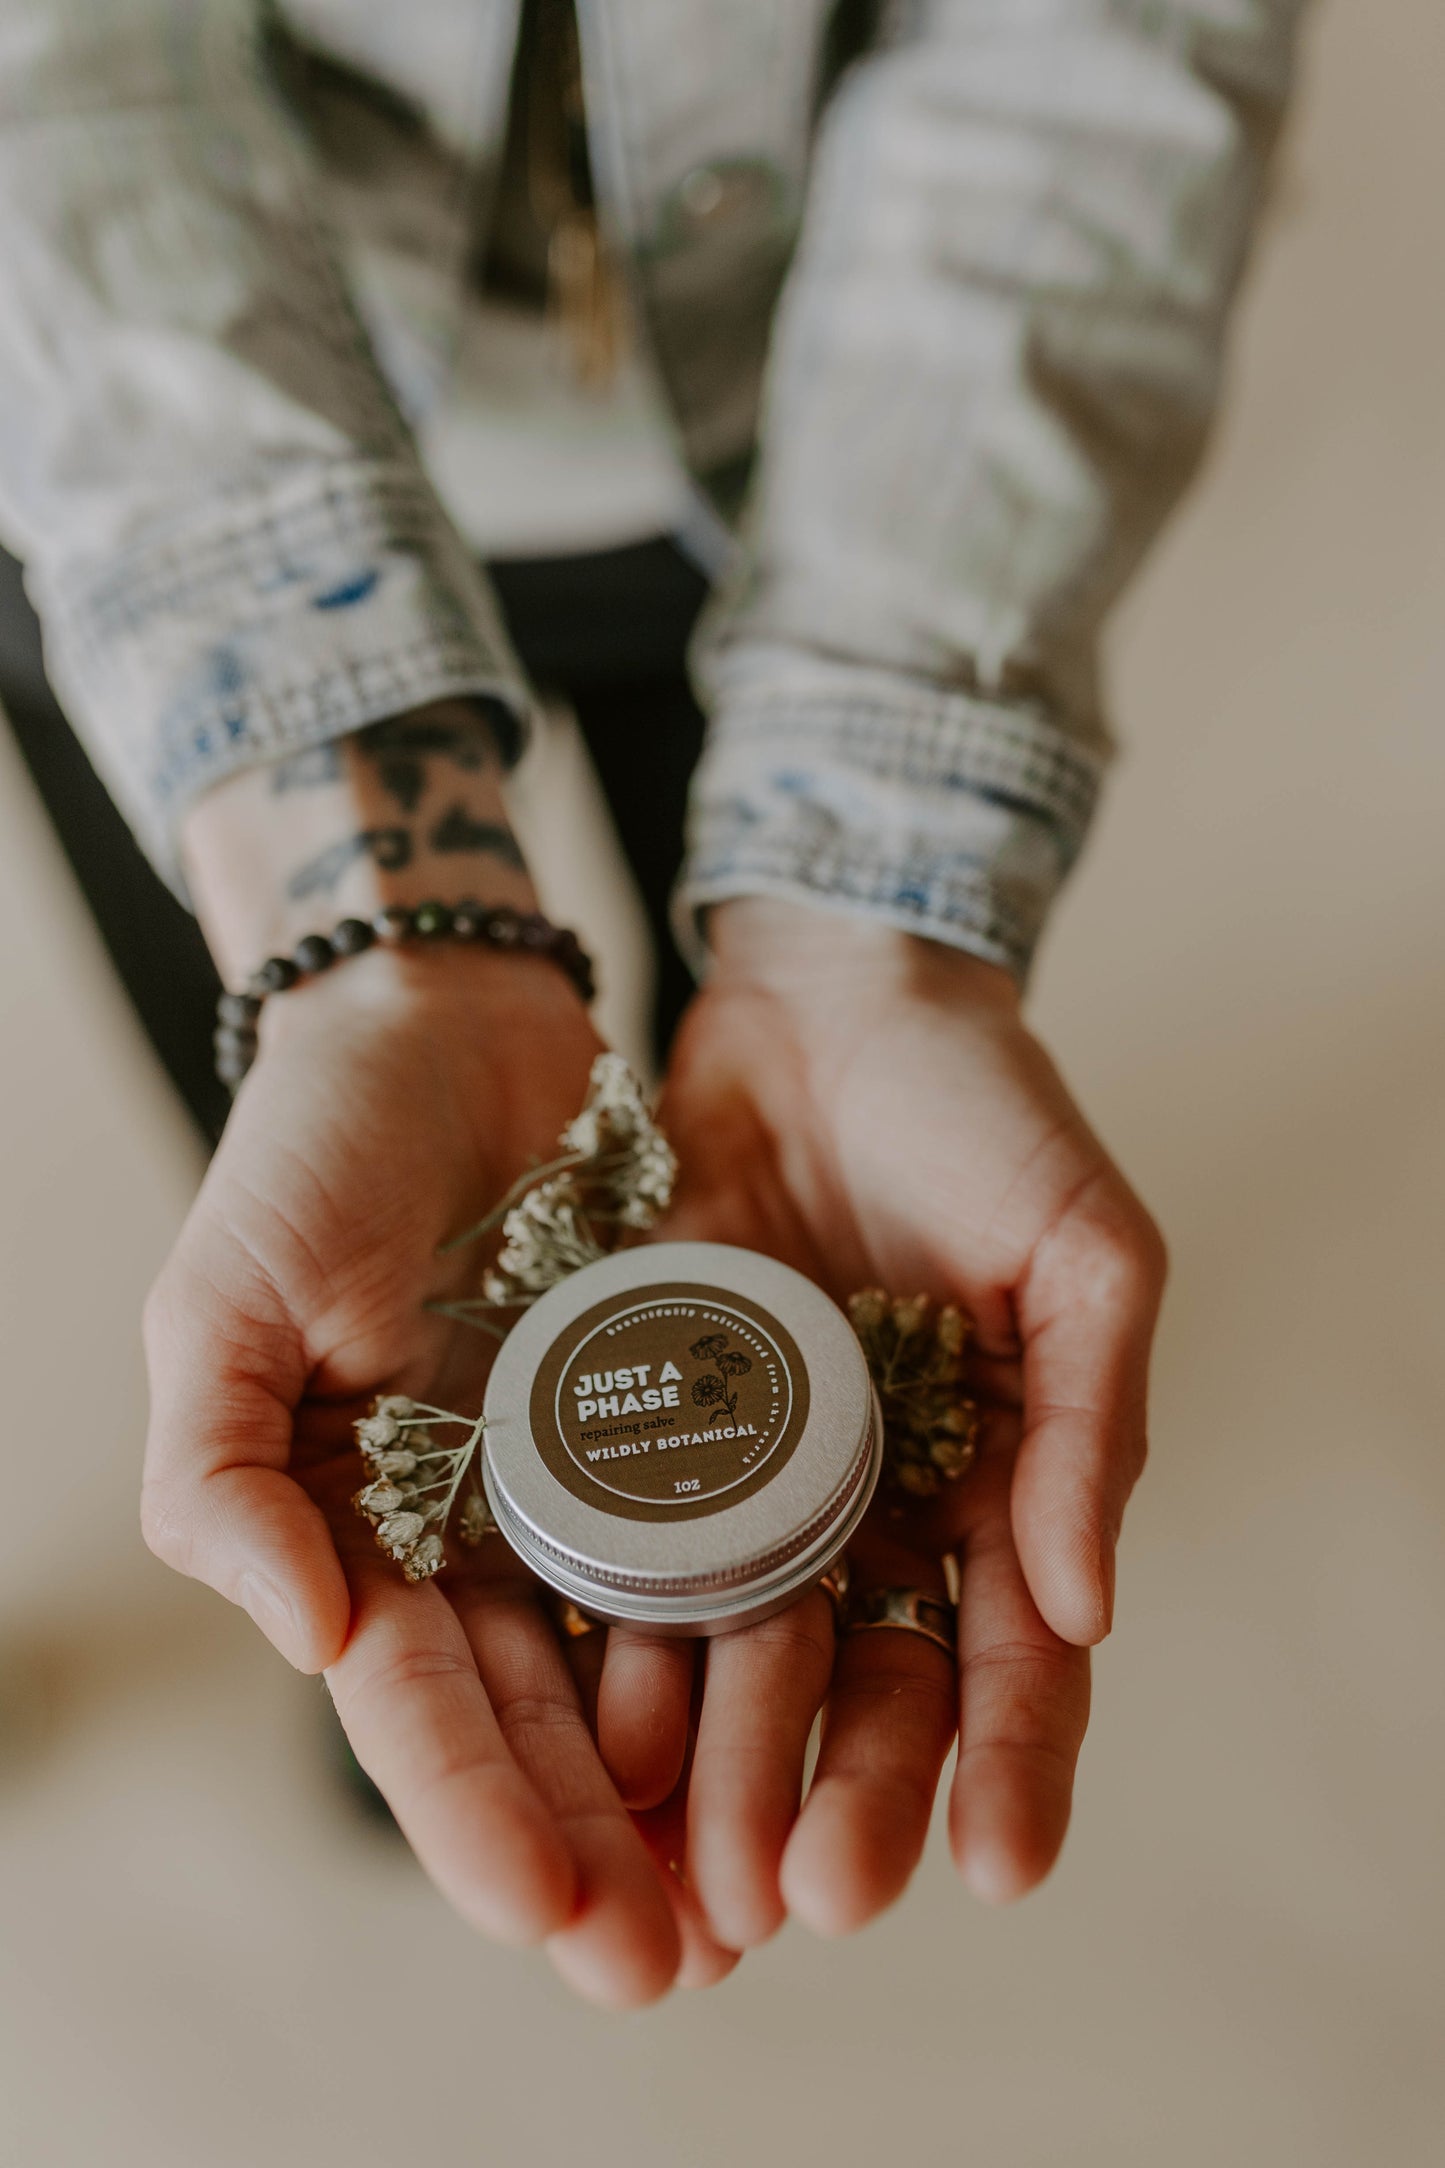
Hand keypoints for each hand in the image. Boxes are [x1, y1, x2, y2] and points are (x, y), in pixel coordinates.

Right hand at [142, 946, 734, 2001]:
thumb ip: (223, 1476)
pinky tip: (816, 1720)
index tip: (551, 1917)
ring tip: (767, 1893)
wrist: (444, 1016)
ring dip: (695, 1778)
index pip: (417, 1699)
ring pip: (643, 1658)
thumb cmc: (311, 1150)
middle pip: (541, 1718)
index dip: (474, 1812)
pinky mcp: (682, 1405)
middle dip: (602, 1844)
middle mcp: (481, 1524)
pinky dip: (758, 1634)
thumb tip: (310, 1637)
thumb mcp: (223, 1304)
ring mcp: (585, 1473)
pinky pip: (726, 1535)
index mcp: (364, 1525)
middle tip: (676, 1965)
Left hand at [624, 898, 1164, 1945]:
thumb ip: (1091, 1418)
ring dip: (728, 1764)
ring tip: (699, 1869)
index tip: (1000, 1866)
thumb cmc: (986, 1111)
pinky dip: (621, 1646)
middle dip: (851, 1793)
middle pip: (872, 1682)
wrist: (829, 995)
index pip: (1016, 1652)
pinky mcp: (650, 1426)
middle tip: (814, 1897)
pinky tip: (594, 1733)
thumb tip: (1087, 1608)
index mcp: (997, 1477)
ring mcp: (761, 1475)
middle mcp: (876, 1503)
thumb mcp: (1082, 1248)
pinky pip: (634, 1553)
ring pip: (748, 1652)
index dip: (1014, 1760)